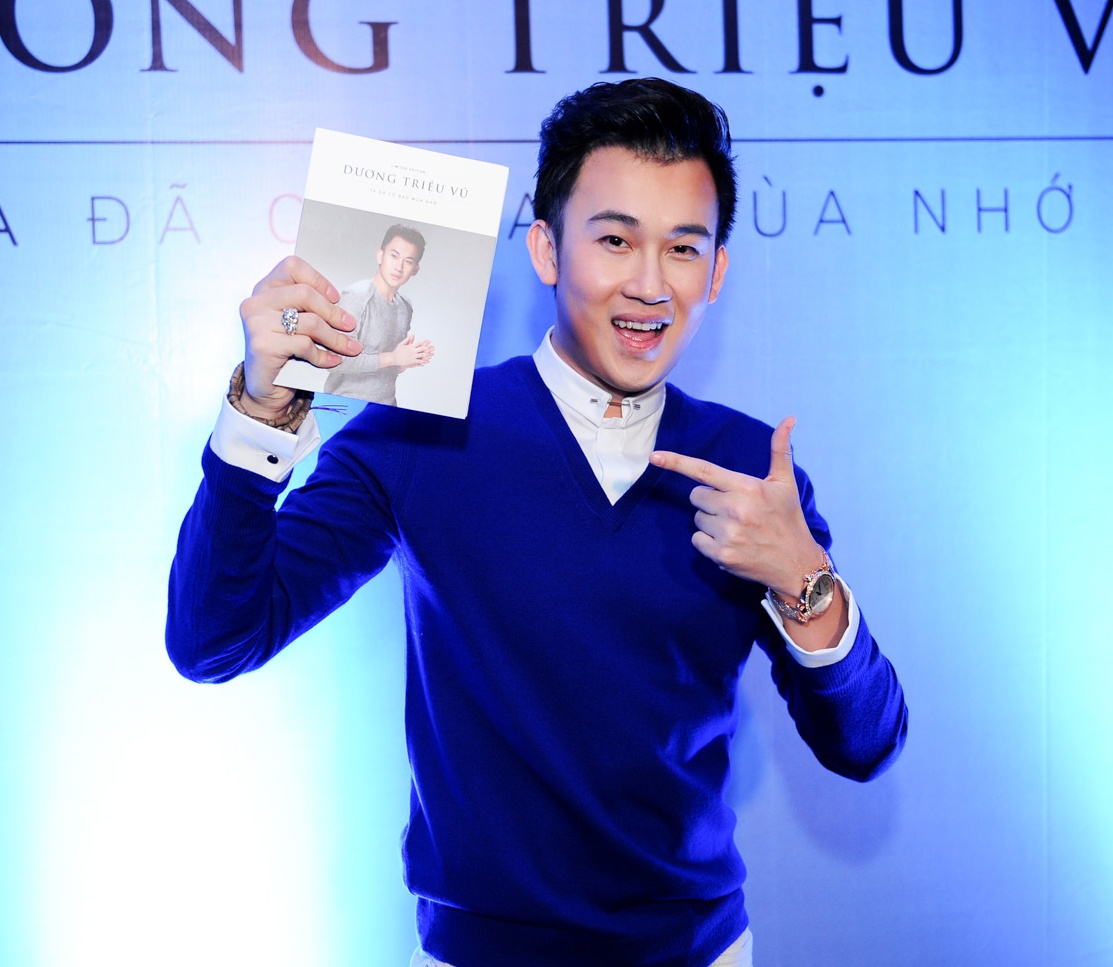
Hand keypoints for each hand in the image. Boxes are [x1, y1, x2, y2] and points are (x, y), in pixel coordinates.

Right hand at [238, 256, 361, 418]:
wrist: (267, 388)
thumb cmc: (286, 352)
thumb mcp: (296, 323)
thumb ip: (309, 308)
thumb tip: (345, 306)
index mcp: (264, 289)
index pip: (291, 266)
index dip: (318, 280)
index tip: (335, 298)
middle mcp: (256, 302)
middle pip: (304, 294)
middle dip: (333, 312)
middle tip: (350, 325)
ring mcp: (257, 323)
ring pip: (309, 322)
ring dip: (336, 337)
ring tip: (350, 348)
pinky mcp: (262, 345)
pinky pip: (304, 345)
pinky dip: (323, 354)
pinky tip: (332, 361)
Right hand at [384, 333, 435, 369]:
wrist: (393, 358)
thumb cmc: (397, 351)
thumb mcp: (401, 344)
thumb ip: (407, 339)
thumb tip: (411, 334)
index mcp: (410, 346)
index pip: (419, 343)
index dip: (425, 342)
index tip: (429, 341)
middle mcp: (412, 351)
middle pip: (422, 349)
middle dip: (428, 348)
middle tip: (433, 347)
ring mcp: (412, 356)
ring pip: (422, 355)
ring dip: (427, 355)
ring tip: (432, 354)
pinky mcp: (412, 361)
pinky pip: (419, 361)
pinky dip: (424, 361)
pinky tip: (427, 361)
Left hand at [649, 417, 823, 594]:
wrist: (796, 564)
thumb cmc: (788, 519)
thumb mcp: (785, 483)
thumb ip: (780, 450)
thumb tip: (789, 418)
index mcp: (747, 487)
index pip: (704, 470)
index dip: (676, 462)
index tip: (654, 457)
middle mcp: (735, 509)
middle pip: (696, 496)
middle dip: (709, 500)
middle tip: (735, 509)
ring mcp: (727, 534)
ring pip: (697, 518)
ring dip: (711, 522)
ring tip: (737, 528)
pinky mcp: (721, 555)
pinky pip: (697, 540)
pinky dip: (708, 542)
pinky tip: (730, 544)